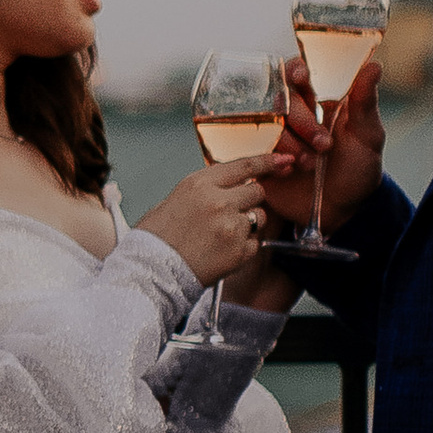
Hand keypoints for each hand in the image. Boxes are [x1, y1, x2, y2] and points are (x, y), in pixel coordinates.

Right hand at [144, 157, 288, 284]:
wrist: (151, 272)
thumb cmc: (156, 239)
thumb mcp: (175, 199)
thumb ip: (204, 190)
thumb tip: (225, 187)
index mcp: (200, 184)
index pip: (244, 165)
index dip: (267, 161)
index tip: (282, 160)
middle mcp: (219, 201)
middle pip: (257, 191)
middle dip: (249, 200)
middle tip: (232, 213)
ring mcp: (231, 226)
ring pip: (259, 217)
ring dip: (249, 224)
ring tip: (223, 236)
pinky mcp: (239, 251)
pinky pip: (255, 243)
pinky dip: (244, 248)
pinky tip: (222, 252)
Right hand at [275, 53, 386, 234]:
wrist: (342, 211)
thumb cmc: (357, 169)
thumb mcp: (367, 135)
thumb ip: (365, 102)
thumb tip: (374, 67)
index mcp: (314, 101)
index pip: (295, 73)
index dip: (293, 71)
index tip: (301, 77)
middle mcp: (288, 116)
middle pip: (279, 100)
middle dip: (302, 122)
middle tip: (323, 145)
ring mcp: (271, 138)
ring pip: (265, 125)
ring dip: (288, 144)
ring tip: (310, 164)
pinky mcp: (258, 161)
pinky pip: (251, 151)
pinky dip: (269, 160)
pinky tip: (286, 171)